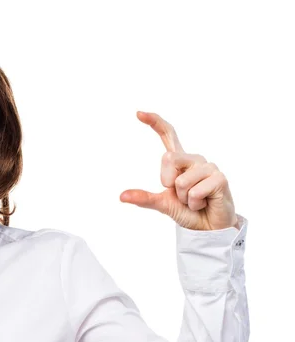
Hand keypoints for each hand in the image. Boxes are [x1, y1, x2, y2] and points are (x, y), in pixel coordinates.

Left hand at [119, 111, 238, 230]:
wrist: (208, 227)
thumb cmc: (188, 211)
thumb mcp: (162, 203)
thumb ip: (144, 198)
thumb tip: (122, 196)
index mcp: (179, 161)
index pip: (168, 135)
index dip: (155, 122)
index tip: (138, 113)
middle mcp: (194, 159)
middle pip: (168, 158)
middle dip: (168, 182)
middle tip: (181, 195)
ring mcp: (208, 167)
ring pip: (181, 181)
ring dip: (184, 198)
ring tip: (195, 200)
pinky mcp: (220, 178)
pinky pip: (195, 191)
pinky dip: (195, 203)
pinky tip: (205, 203)